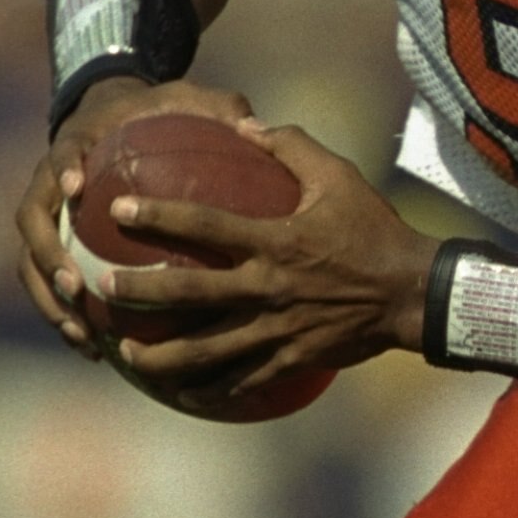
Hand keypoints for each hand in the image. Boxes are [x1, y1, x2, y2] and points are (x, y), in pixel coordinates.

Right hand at [15, 75, 254, 356]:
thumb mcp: (188, 101)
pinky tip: (96, 351)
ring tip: (82, 334)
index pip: (61, 154)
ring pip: (32, 266)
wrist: (117, 121)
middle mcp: (52, 183)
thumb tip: (251, 122)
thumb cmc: (158, 114)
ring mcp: (49, 219)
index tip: (77, 189)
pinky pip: (51, 289)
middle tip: (74, 287)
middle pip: (32, 222)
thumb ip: (215, 108)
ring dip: (50, 301)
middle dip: (46, 258)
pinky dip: (68, 318)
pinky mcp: (55, 250)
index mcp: (79, 145)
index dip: (64, 169)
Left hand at [92, 123, 438, 406]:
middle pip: (190, 293)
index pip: (205, 224)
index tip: (118, 211)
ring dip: (162, 356)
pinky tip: (183, 392)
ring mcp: (278, 329)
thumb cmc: (375, 230)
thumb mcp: (339, 177)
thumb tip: (247, 124)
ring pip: (208, 350)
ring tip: (128, 356)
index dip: (158, 216)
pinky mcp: (292, 358)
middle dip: (140, 293)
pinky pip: (243, 379)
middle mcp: (268, 286)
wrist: (413, 293)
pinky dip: (210, 388)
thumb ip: (291, 147)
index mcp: (274, 240)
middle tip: (104, 290)